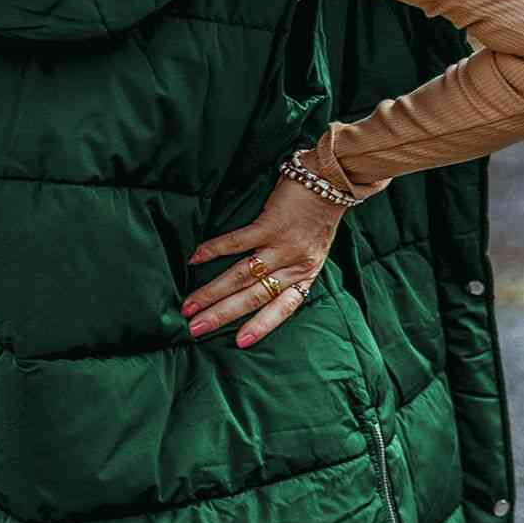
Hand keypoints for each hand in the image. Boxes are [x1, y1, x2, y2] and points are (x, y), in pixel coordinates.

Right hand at [180, 173, 346, 348]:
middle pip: (253, 296)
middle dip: (222, 315)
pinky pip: (237, 241)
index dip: (262, 325)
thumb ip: (292, 268)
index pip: (282, 308)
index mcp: (306, 274)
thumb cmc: (321, 215)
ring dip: (212, 292)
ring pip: (242, 275)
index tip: (240, 342)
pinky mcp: (270, 223)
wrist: (333, 180)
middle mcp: (294, 264)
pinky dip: (214, 250)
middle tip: (196, 329)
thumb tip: (260, 285)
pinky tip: (194, 259)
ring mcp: (281, 245)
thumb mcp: (314, 249)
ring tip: (190, 305)